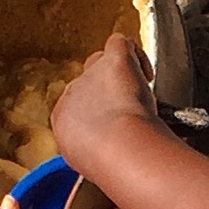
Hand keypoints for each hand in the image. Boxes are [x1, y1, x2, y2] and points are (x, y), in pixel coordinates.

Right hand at [50, 33, 161, 176]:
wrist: (117, 149)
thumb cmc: (107, 163)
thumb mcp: (88, 166)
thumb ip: (92, 153)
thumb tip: (105, 159)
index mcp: (62, 120)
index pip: (78, 106)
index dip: (99, 112)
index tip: (114, 126)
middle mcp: (72, 92)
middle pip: (89, 83)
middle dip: (109, 94)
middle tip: (129, 110)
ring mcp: (92, 74)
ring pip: (103, 61)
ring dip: (120, 73)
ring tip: (138, 94)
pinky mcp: (113, 61)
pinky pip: (119, 42)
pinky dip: (135, 53)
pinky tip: (146, 72)